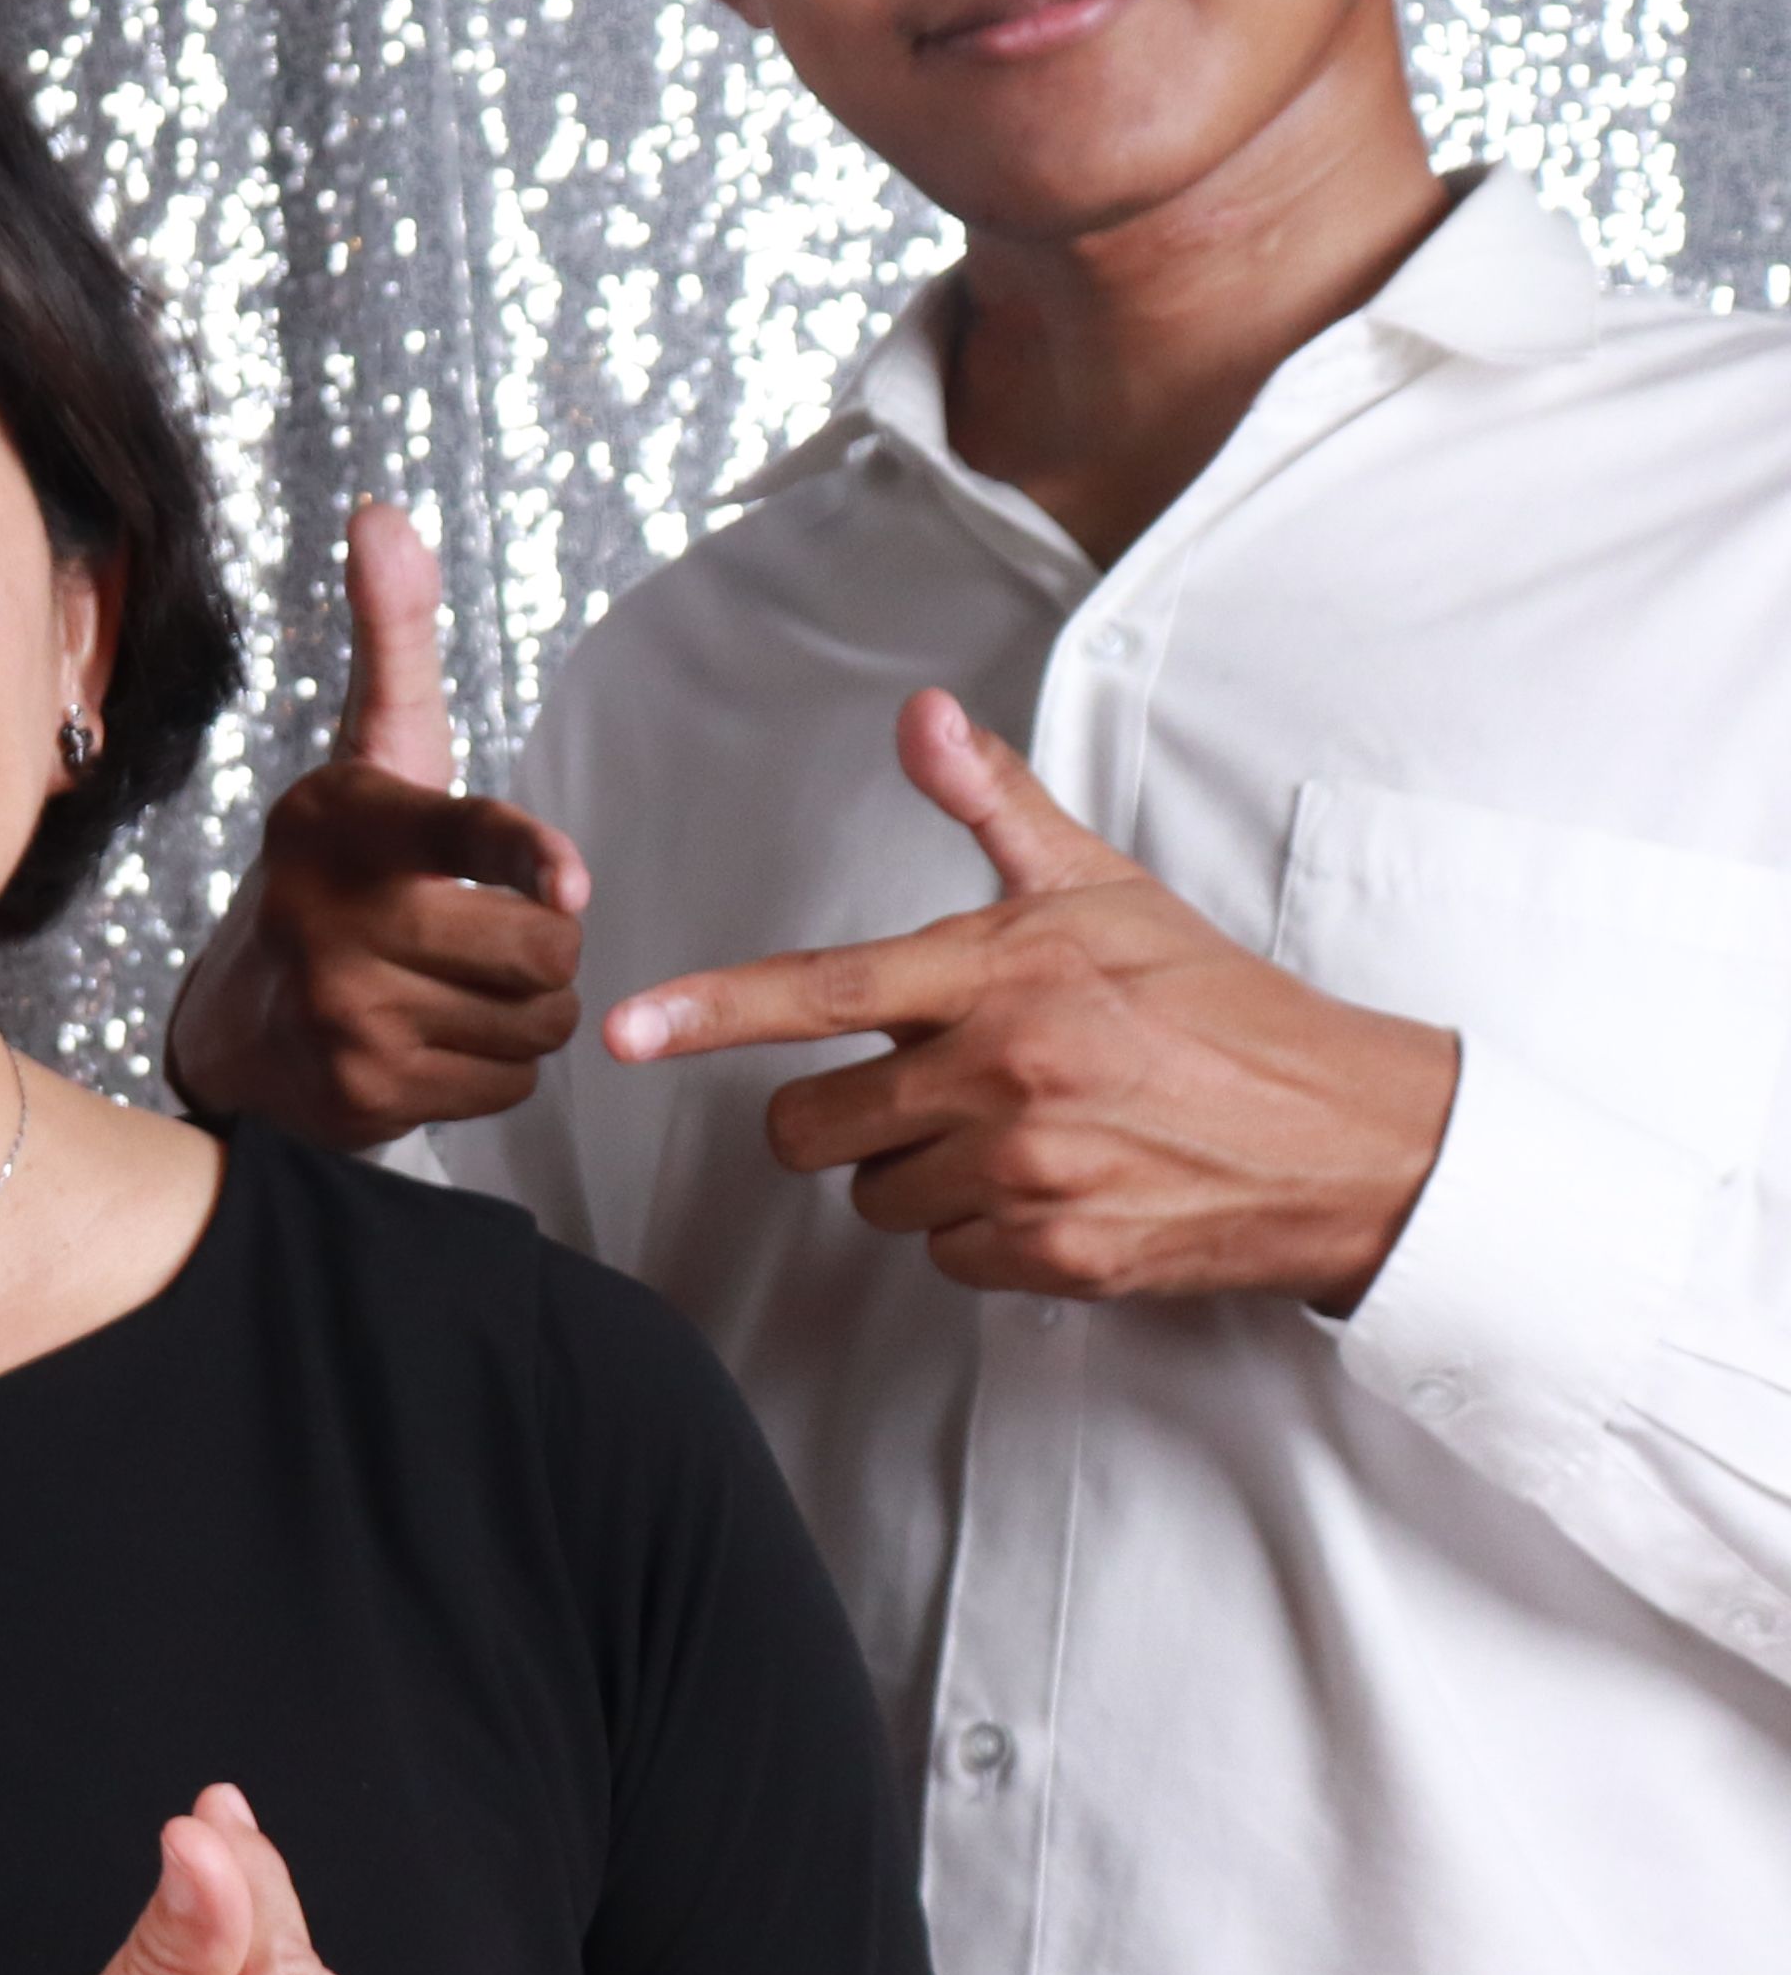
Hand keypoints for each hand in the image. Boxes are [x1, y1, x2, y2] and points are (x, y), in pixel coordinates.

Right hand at [162, 501, 591, 1141]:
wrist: (241, 1022)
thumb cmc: (338, 867)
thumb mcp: (367, 752)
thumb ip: (392, 637)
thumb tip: (380, 509)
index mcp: (340, 820)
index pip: (456, 832)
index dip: (522, 856)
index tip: (569, 883)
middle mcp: (330, 916)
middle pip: (543, 945)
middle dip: (546, 943)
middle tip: (489, 931)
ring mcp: (342, 1012)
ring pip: (539, 1019)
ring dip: (527, 1009)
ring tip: (456, 986)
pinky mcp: (362, 1093)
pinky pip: (509, 1084)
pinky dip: (495, 1068)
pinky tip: (434, 1040)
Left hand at [600, 689, 1456, 1309]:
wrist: (1347, 1134)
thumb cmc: (1216, 1006)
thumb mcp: (1103, 889)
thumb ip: (993, 807)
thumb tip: (921, 716)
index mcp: (1001, 975)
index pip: (822, 990)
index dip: (710, 1012)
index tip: (626, 1029)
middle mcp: (1004, 1073)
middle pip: (813, 1126)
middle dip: (847, 1117)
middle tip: (933, 1089)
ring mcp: (1029, 1170)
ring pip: (876, 1197)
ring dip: (922, 1176)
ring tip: (1021, 1133)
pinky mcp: (1058, 1253)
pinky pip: (946, 1257)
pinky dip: (984, 1236)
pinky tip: (1055, 1190)